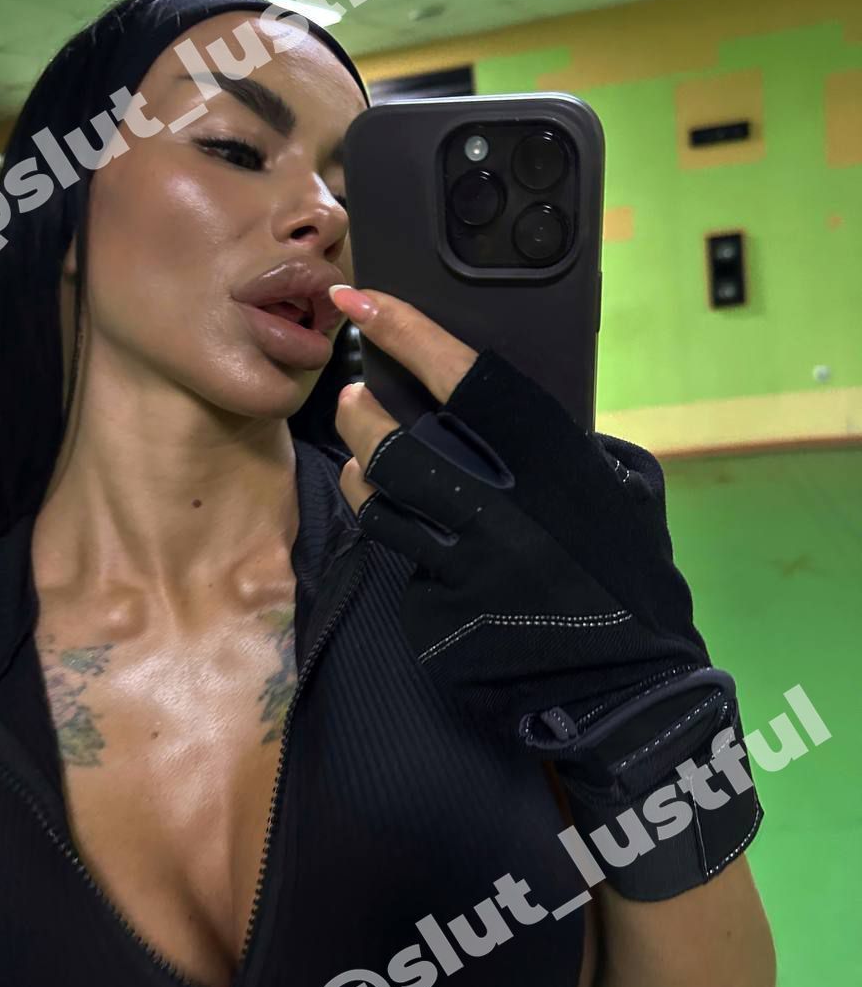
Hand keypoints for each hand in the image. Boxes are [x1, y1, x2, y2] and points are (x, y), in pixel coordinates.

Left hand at [328, 283, 763, 902]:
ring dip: (365, 476)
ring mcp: (466, 573)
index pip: (465, 381)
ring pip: (380, 506)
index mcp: (554, 467)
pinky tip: (428, 550)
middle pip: (395, 447)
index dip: (408, 333)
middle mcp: (504, 514)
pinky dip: (405, 547)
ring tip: (375, 467)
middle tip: (356, 398)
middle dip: (361, 414)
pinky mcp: (440, 622)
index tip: (359, 297)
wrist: (631, 689)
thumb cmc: (630, 581)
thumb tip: (496, 405)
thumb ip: (566, 446)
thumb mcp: (621, 495)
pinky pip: (402, 568)